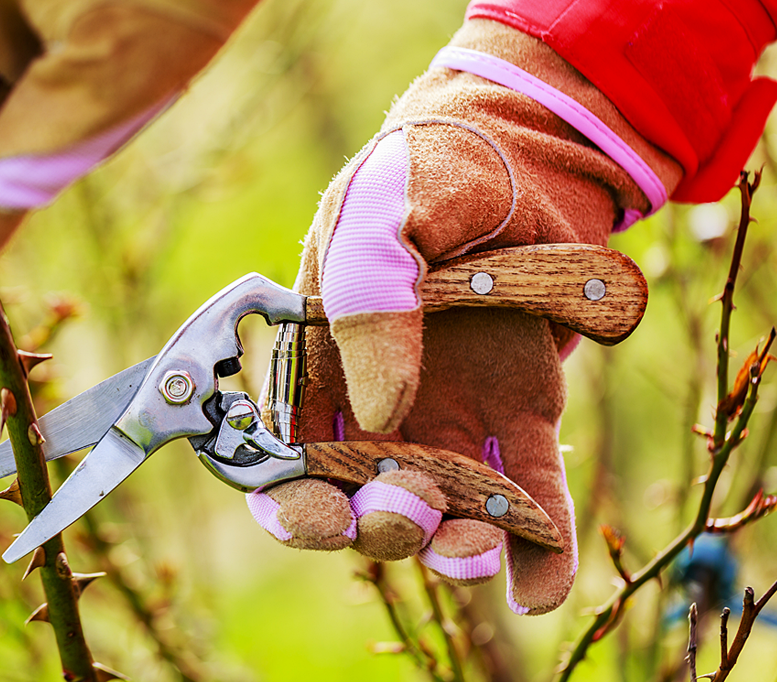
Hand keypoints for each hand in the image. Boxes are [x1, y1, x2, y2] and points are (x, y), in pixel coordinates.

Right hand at [249, 18, 682, 614]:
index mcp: (319, 365)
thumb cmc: (431, 172)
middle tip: (409, 510)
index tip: (321, 516)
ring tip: (478, 545)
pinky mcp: (520, 420)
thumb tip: (382, 408)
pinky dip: (534, 551)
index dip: (292, 503)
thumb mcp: (385, 207)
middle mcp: (377, 407)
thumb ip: (365, 290)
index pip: (284, 457)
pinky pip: (525, 496)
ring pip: (440, 512)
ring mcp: (450, 419)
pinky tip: (539, 584)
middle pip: (359, 500)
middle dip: (376, 528)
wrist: (523, 154)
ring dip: (452, 548)